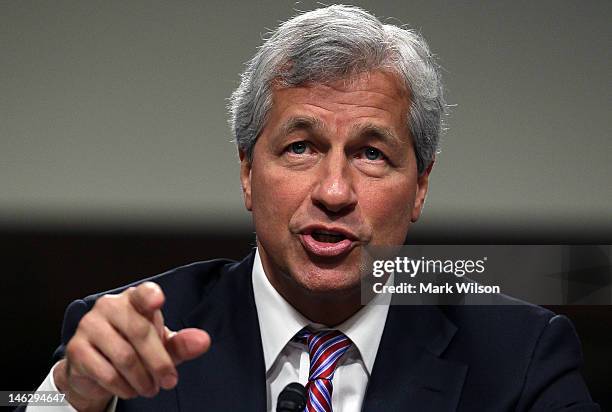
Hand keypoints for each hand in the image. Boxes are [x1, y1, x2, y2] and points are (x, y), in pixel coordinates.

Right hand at [53, 282, 210, 411]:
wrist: (95, 368)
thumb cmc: (135, 348)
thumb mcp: (161, 345)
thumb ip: (182, 343)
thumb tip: (203, 341)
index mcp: (134, 299)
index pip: (143, 293)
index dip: (150, 296)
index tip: (158, 301)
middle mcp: (110, 306)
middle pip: (140, 333)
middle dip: (159, 362)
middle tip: (169, 381)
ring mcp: (90, 325)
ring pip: (124, 357)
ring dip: (142, 379)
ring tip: (150, 388)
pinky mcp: (77, 348)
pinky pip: (106, 372)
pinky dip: (124, 387)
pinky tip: (131, 390)